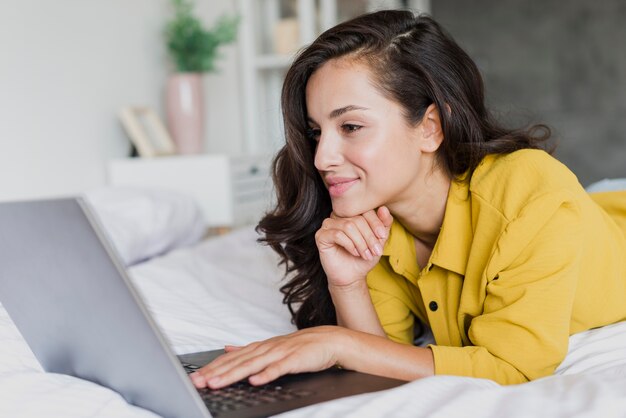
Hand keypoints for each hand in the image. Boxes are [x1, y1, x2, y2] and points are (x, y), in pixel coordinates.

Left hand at [190, 326, 342, 388]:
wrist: (329, 341)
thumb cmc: (300, 347)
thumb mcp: (270, 347)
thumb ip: (248, 349)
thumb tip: (227, 348)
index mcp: (259, 347)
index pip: (231, 358)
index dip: (212, 368)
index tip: (195, 377)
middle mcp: (266, 349)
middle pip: (236, 362)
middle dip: (216, 372)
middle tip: (197, 382)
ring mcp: (279, 353)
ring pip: (252, 365)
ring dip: (233, 374)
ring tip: (217, 383)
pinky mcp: (294, 360)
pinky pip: (278, 368)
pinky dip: (266, 374)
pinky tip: (255, 381)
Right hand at [315, 206, 392, 287]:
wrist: (352, 276)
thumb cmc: (364, 257)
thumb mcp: (379, 240)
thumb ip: (383, 224)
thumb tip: (383, 209)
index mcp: (351, 214)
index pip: (365, 210)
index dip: (376, 223)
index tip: (382, 237)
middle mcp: (338, 216)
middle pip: (357, 219)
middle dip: (369, 237)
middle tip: (375, 251)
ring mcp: (328, 225)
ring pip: (348, 226)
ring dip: (360, 242)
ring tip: (366, 254)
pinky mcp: (321, 236)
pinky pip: (337, 234)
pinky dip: (349, 244)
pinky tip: (354, 253)